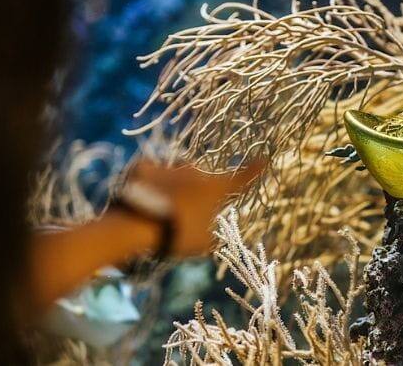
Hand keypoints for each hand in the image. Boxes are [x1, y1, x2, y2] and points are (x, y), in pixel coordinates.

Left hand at [125, 159, 264, 256]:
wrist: (138, 223)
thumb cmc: (178, 234)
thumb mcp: (201, 244)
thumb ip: (211, 239)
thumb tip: (215, 239)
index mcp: (214, 188)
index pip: (242, 178)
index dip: (254, 169)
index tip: (264, 158)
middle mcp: (195, 172)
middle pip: (204, 180)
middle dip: (199, 193)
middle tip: (187, 215)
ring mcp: (170, 167)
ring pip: (177, 175)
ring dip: (175, 187)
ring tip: (162, 207)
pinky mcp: (145, 168)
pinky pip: (151, 172)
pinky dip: (148, 181)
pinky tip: (142, 195)